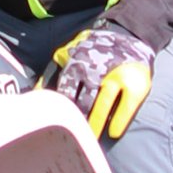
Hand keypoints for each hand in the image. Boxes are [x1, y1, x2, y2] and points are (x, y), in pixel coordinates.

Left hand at [51, 23, 155, 142]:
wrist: (128, 34)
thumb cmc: (93, 48)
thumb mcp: (71, 52)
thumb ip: (54, 70)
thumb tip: (37, 90)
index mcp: (77, 64)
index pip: (65, 92)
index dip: (61, 109)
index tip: (59, 121)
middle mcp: (95, 71)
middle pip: (82, 103)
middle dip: (77, 120)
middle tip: (75, 134)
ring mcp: (116, 78)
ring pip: (102, 107)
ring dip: (95, 124)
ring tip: (91, 139)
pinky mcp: (135, 85)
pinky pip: (125, 109)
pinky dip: (118, 122)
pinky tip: (113, 133)